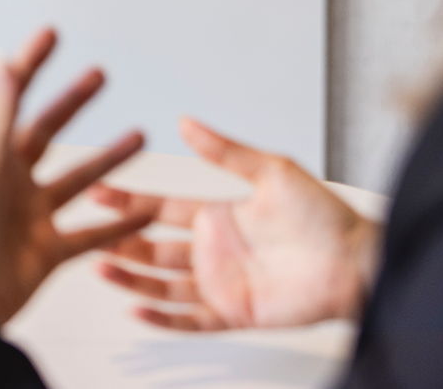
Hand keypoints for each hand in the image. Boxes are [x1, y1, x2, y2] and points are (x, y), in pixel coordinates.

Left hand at [0, 28, 150, 330]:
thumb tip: (3, 58)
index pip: (13, 98)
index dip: (32, 65)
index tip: (52, 34)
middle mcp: (9, 182)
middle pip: (48, 133)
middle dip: (73, 103)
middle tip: (101, 74)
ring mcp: (29, 218)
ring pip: (77, 181)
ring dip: (108, 160)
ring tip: (141, 136)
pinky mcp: (46, 254)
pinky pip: (90, 235)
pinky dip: (119, 225)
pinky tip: (150, 211)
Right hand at [93, 117, 379, 330]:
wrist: (357, 262)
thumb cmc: (325, 216)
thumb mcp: (271, 171)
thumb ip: (225, 150)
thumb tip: (186, 122)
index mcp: (217, 214)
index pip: (159, 208)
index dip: (127, 200)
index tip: (98, 190)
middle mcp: (213, 249)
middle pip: (151, 247)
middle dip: (118, 239)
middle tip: (85, 231)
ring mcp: (220, 282)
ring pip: (161, 283)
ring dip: (130, 277)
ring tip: (99, 267)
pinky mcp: (234, 312)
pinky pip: (190, 319)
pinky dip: (162, 316)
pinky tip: (137, 308)